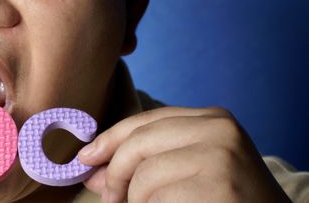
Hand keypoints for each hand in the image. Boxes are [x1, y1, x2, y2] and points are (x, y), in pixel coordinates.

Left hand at [79, 106, 290, 202]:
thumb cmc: (229, 199)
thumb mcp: (190, 169)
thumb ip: (144, 163)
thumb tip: (91, 168)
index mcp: (213, 119)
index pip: (145, 121)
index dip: (109, 139)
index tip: (86, 158)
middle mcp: (218, 131)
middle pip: (137, 144)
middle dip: (114, 174)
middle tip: (109, 199)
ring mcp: (220, 157)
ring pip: (143, 178)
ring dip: (136, 202)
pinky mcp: (217, 187)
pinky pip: (156, 201)